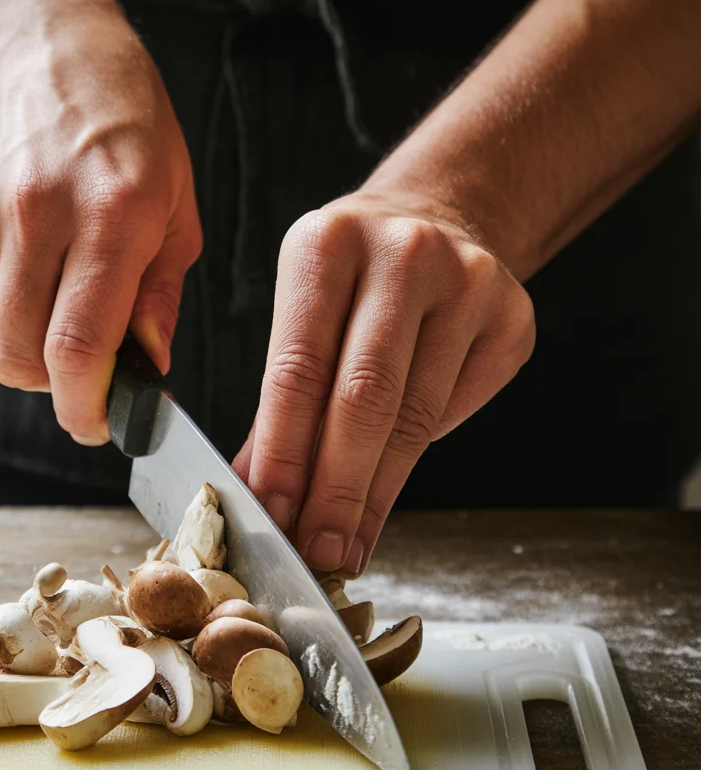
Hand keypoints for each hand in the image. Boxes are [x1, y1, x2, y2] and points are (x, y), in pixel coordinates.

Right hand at [0, 0, 200, 443]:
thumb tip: (148, 370)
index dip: (86, 406)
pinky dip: (4, 313)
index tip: (99, 424)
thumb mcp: (177, 206)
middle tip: (87, 375)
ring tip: (63, 307)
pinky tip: (33, 271)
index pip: (80, 345)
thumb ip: (161, 296)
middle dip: (58, 389)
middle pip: (22, 358)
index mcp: (113, 216)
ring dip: (31, 351)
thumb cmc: (131, 132)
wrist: (44, 50)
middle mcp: (39, 216)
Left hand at [234, 184, 534, 576]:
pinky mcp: (513, 317)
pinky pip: (457, 410)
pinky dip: (418, 456)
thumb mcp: (302, 311)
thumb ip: (280, 401)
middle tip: (318, 552)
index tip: (273, 518)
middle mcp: (403, 253)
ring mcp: (469, 282)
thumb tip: (257, 494)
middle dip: (336, 491)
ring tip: (348, 542)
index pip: (297, 370)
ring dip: (377, 493)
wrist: (436, 216)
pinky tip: (390, 482)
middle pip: (364, 399)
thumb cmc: (353, 279)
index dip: (283, 455)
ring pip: (415, 417)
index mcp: (326, 244)